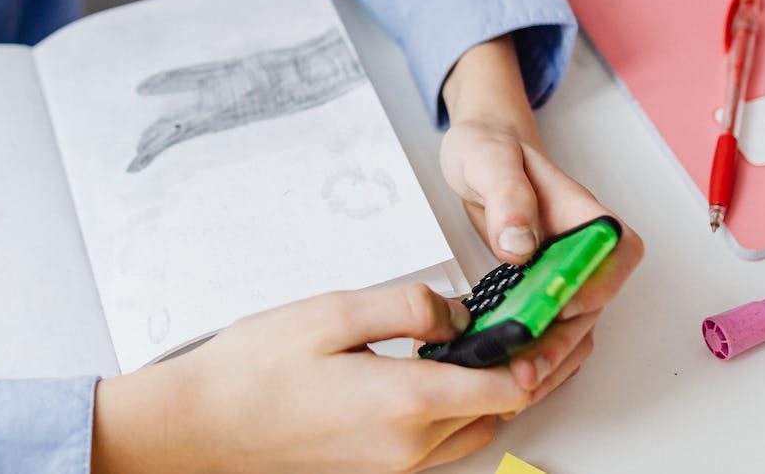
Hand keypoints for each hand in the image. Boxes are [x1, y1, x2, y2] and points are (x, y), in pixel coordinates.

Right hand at [92, 285, 532, 473]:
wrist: (200, 424)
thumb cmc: (253, 369)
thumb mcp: (332, 312)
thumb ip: (406, 306)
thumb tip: (454, 313)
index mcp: (405, 403)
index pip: (506, 385)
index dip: (543, 352)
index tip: (561, 321)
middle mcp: (409, 446)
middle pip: (502, 414)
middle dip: (539, 372)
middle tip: (563, 334)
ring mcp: (393, 464)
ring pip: (475, 431)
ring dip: (506, 394)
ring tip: (522, 349)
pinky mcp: (375, 467)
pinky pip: (443, 442)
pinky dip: (468, 410)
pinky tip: (458, 377)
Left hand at [436, 38, 642, 396]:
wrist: (477, 154)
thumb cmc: (489, 149)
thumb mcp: (487, 159)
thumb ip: (507, 196)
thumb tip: (521, 245)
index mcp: (577, 209)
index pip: (617, 249)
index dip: (600, 282)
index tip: (562, 304)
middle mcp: (578, 244)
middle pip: (593, 300)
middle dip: (564, 340)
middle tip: (527, 369)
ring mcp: (562, 268)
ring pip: (575, 322)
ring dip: (551, 356)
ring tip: (515, 381)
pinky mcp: (541, 286)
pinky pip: (551, 324)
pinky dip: (535, 351)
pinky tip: (508, 370)